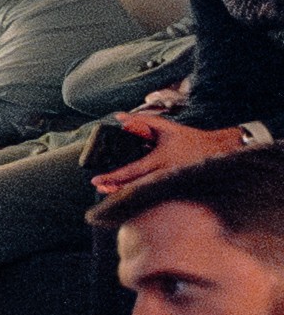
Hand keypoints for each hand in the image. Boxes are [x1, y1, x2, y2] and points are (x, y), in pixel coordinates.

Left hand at [90, 111, 251, 206]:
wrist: (218, 151)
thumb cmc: (191, 139)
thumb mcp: (167, 128)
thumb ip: (143, 121)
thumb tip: (119, 117)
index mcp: (161, 160)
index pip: (132, 171)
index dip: (112, 177)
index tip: (95, 179)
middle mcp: (165, 175)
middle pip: (134, 188)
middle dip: (114, 189)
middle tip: (100, 186)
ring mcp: (171, 185)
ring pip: (143, 195)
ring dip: (125, 194)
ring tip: (109, 190)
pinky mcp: (176, 191)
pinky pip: (154, 196)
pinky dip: (140, 196)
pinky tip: (129, 195)